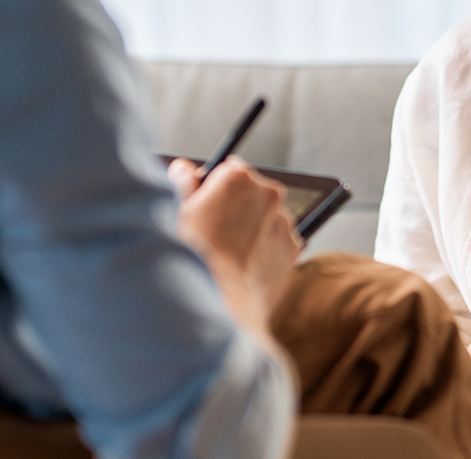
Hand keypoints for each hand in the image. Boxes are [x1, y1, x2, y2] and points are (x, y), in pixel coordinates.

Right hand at [168, 157, 301, 335]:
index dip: (216, 188)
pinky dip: (265, 250)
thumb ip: (183, 183)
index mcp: (237, 178)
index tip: (208, 204)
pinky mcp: (293, 247)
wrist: (221, 302)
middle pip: (252, 192)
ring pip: (266, 218)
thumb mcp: (177, 214)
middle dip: (237, 207)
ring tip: (229, 254)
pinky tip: (244, 265)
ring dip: (252, 228)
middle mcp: (267, 192)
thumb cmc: (193, 257)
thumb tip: (183, 169)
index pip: (230, 169)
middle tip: (216, 233)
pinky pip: (278, 242)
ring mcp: (284, 220)